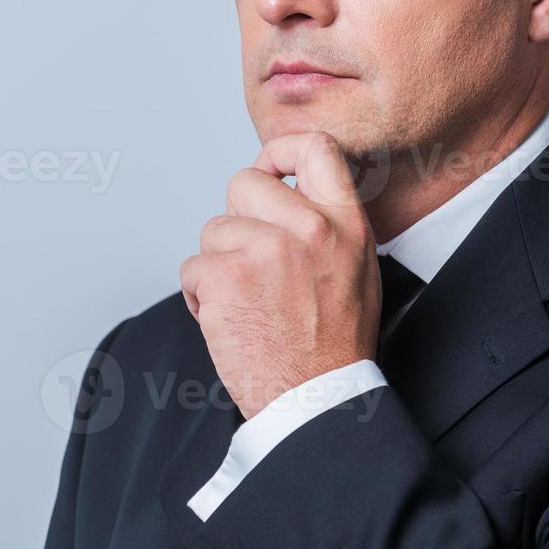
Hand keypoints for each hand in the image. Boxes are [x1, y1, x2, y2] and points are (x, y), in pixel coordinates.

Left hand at [179, 132, 380, 419]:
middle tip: (251, 259)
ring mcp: (264, 249)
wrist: (316, 400)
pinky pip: (192, 267)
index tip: (269, 170)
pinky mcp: (225, 276)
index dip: (280, 150)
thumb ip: (328, 223)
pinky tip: (229, 319)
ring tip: (248, 302)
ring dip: (219, 264)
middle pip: (243, 183)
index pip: (316, 148)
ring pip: (213, 230)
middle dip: (237, 218)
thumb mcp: (357, 270)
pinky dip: (199, 295)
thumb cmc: (333, 344)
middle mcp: (307, 228)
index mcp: (344, 223)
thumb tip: (291, 190)